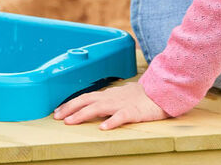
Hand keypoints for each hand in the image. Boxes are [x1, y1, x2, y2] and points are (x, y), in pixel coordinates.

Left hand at [53, 81, 169, 129]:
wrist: (163, 91)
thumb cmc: (145, 95)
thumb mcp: (125, 94)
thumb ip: (112, 98)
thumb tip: (99, 101)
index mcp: (111, 94)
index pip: (87, 97)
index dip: (72, 103)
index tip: (58, 111)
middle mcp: (113, 97)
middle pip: (88, 100)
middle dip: (71, 108)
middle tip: (56, 116)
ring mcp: (122, 103)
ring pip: (99, 107)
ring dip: (83, 114)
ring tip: (70, 122)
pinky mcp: (134, 111)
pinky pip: (121, 116)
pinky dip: (111, 121)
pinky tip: (102, 127)